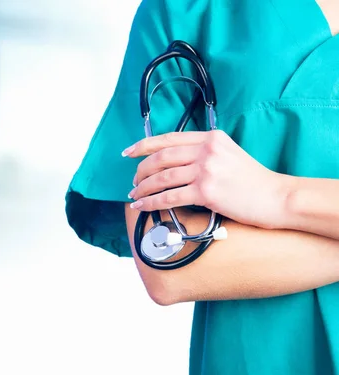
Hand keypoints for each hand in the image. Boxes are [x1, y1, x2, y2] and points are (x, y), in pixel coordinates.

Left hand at [122, 130, 288, 228]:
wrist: (276, 197)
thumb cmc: (253, 180)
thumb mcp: (228, 154)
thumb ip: (203, 153)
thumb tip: (173, 163)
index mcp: (210, 138)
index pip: (168, 138)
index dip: (143, 145)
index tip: (128, 152)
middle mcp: (206, 150)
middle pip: (161, 158)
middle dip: (141, 170)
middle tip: (133, 181)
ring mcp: (206, 170)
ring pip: (162, 178)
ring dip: (143, 188)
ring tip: (134, 195)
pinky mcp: (206, 191)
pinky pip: (169, 197)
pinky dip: (151, 202)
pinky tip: (142, 206)